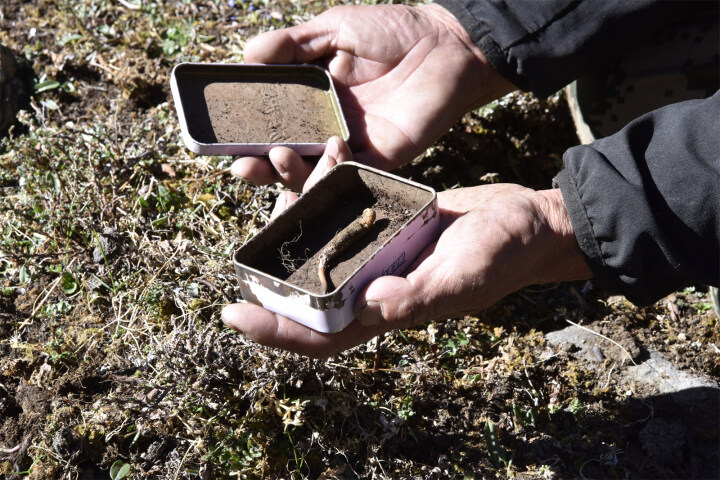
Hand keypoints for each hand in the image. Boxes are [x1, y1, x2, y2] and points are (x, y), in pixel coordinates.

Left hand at [222, 147, 590, 357]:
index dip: (278, 331)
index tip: (233, 315)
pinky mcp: (384, 222)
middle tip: (254, 217)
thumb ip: (420, 295)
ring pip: (319, 242)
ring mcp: (376, 253)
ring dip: (296, 209)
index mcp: (387, 312)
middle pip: (306, 286)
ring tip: (284, 166)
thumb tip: (368, 307)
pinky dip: (329, 185)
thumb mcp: (466, 275)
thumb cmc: (504, 255)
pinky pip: (343, 209)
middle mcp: (372, 286)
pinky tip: (325, 156)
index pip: (322, 334)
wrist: (524, 219)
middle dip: (271, 258)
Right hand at [230, 3, 514, 190]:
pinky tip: (319, 160)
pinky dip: (331, 172)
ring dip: (289, 174)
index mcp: (313, 98)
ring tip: (272, 159)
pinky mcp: (381, 158)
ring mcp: (353, 145)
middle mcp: (327, 127)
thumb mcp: (334, 28)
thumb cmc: (392, 30)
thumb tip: (245, 54)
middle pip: (287, 155)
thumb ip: (293, 44)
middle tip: (240, 165)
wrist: (446, 43)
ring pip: (314, 171)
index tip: (220, 138)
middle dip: (261, 165)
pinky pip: (350, 173)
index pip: (272, 121)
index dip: (246, 132)